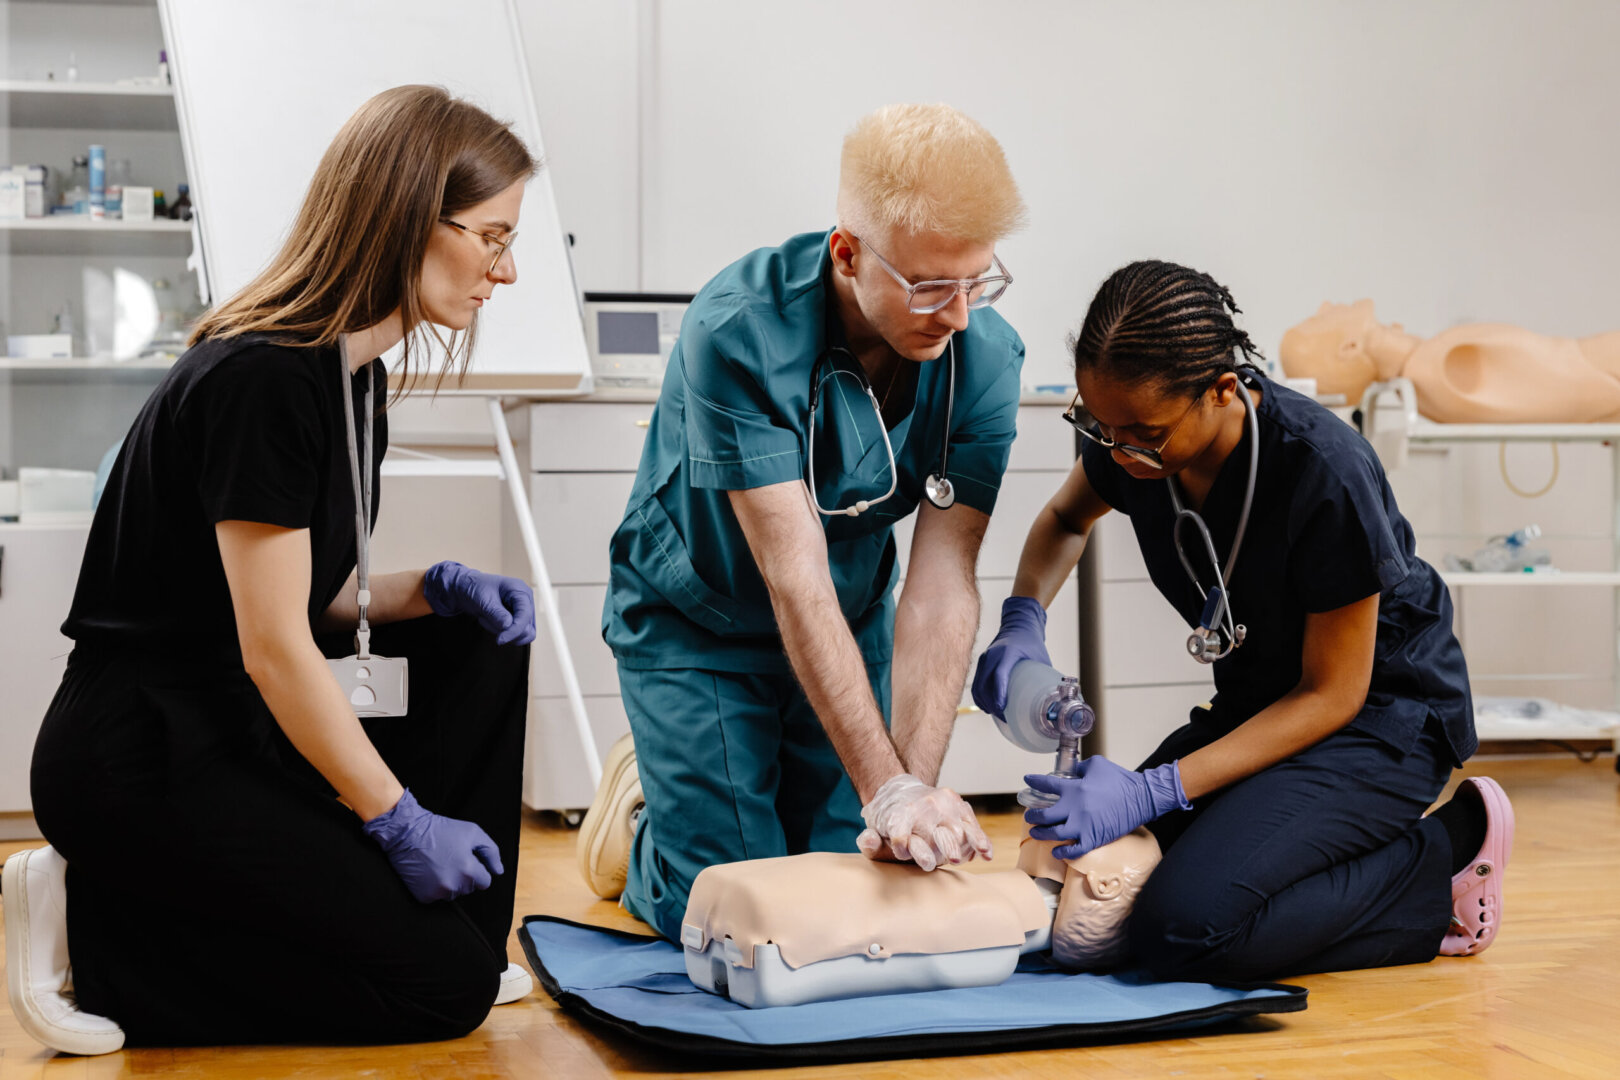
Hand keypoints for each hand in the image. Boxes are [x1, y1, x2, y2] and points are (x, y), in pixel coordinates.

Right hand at [362, 788, 504, 902]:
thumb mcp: (472, 832)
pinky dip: (435, 887)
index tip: (468, 860)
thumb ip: (491, 852)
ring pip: (453, 893)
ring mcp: (437, 893)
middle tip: (451, 858)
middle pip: (469, 888)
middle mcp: (453, 885)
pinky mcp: (423, 896)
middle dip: (465, 876)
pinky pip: (437, 896)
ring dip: (450, 882)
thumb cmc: (441, 830)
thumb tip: (498, 871)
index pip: (485, 882)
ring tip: (440, 863)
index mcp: (468, 871)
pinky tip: (429, 871)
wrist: (408, 833)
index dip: (478, 870)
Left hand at [424, 561, 535, 645]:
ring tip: (487, 618)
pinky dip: (502, 633)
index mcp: (520, 590)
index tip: (500, 640)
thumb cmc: (474, 588)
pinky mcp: (518, 619)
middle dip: (505, 630)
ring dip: (502, 632)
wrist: (466, 589)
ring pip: (521, 634)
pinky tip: (491, 622)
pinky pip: (516, 635)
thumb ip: (496, 613)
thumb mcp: (483, 599)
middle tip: (485, 619)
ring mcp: (523, 611)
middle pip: (526, 628)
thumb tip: (508, 625)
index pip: (525, 615)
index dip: (514, 630)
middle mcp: (526, 601)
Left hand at [857, 773, 992, 871]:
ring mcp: (944, 806)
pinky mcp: (959, 805)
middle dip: (943, 846)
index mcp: (900, 815)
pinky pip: (972, 823)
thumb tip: (868, 840)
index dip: (902, 847)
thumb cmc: (890, 824)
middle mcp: (924, 808)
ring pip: (958, 828)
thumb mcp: (875, 833)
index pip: (902, 834)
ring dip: (964, 845)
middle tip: (950, 859)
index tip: (903, 854)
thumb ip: (870, 842)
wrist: (902, 792)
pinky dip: (980, 839)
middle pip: (937, 832)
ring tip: (970, 856)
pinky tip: (985, 854)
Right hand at [971, 596, 1050, 717]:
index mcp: (1008, 652)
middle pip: (984, 685)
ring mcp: (984, 659)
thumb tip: (1056, 700)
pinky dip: (980, 697)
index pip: (999, 675)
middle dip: (991, 704)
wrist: (1018, 625)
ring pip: (977, 686)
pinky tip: (988, 706)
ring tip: (996, 714)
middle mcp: (992, 655)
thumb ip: (1045, 678)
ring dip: (984, 703)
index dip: (999, 694)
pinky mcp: (981, 663)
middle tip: (1003, 717)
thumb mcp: (1041, 659)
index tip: (1002, 709)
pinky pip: (976, 684)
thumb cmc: (1032, 643)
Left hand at [1024, 757, 1191, 859]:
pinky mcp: (1094, 839)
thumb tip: (1073, 769)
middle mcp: (1074, 808)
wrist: (1141, 797)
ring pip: (1054, 834)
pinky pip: (1074, 850)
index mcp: (1074, 789)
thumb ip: (1080, 767)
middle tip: (1029, 815)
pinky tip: (1056, 852)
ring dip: (1042, 834)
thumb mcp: (1097, 764)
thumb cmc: (1120, 779)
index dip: (1034, 782)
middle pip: (1045, 816)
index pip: (1046, 785)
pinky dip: (1063, 853)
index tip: (1027, 780)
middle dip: (1033, 816)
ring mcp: (1083, 826)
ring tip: (1036, 832)